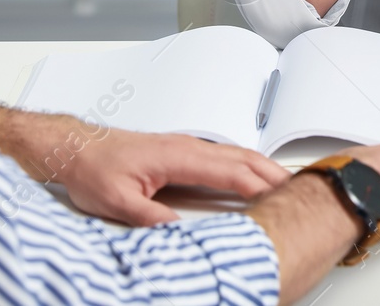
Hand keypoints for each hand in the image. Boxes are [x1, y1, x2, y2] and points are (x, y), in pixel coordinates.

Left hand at [56, 127, 290, 225]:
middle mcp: (187, 146)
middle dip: (274, 173)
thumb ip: (150, 218)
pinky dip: (247, 164)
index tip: (282, 195)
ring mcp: (187, 146)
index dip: (260, 184)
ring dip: (264, 167)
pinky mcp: (183, 151)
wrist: (79, 149)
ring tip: (286, 184)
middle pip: (243, 158)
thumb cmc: (95, 168)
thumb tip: (179, 233)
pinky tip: (252, 175)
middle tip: (300, 189)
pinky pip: (224, 155)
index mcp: (177, 155)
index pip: (230, 171)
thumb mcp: (117, 201)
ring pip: (236, 154)